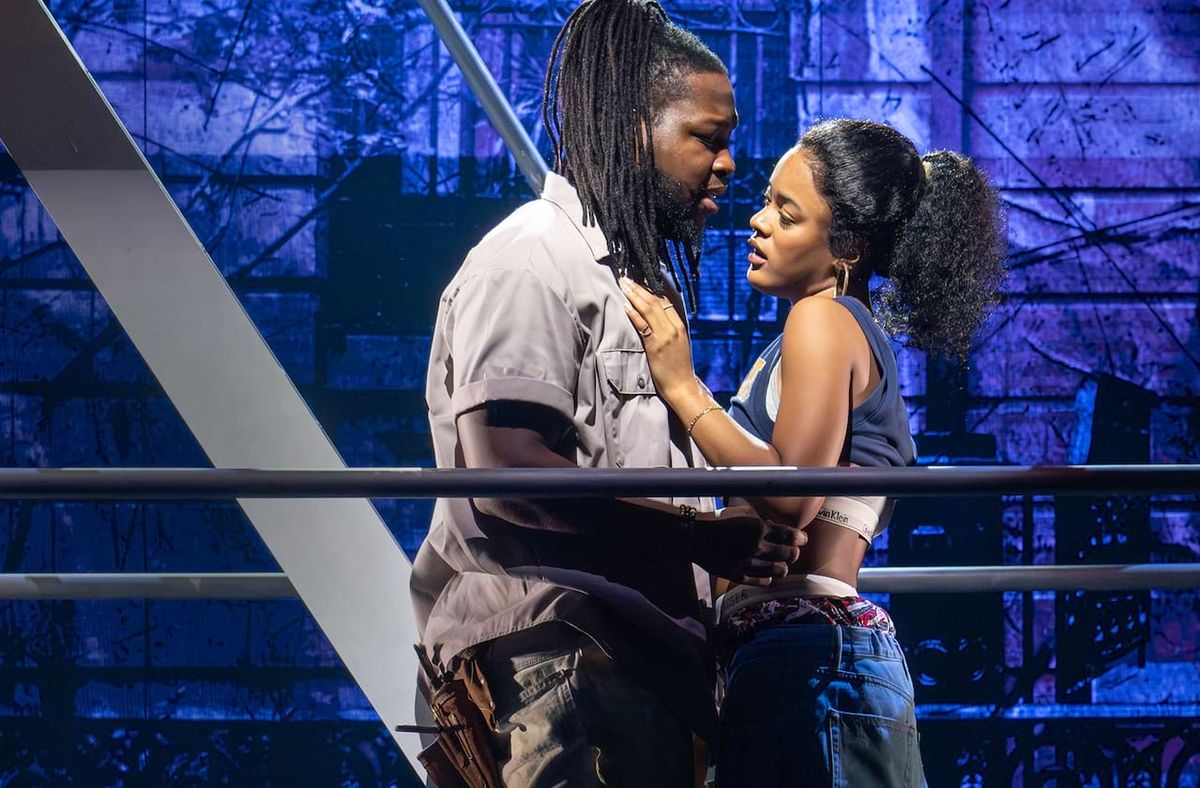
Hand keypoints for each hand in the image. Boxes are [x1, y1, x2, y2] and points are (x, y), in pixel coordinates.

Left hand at [619, 277, 699, 401]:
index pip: (666, 300)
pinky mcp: (655, 345)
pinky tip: (625, 305)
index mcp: (680, 325)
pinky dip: (634, 314)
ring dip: (634, 295)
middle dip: (640, 287)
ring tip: (623, 285)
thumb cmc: (678, 367)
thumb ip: (669, 328)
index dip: (652, 287)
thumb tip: (656, 316)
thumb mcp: (678, 343)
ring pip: (649, 309)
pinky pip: (643, 325)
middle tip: (626, 277)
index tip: (640, 278)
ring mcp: (665, 336)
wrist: (682, 386)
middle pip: (656, 301)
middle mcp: (673, 327)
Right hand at [691, 505, 806, 585]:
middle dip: (794, 553)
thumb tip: (779, 526)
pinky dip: (768, 578)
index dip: (801, 538)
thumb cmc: (719, 519)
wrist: (694, 536)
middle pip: (790, 555)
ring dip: (783, 567)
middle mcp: (756, 546)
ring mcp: (748, 563)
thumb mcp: (742, 511)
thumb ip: (762, 519)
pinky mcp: (738, 575)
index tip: (801, 539)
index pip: (791, 535)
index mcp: (759, 527)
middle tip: (792, 552)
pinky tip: (767, 574)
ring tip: (781, 565)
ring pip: (779, 571)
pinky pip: (762, 582)